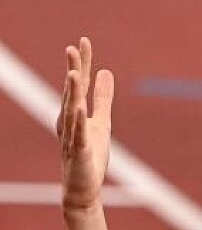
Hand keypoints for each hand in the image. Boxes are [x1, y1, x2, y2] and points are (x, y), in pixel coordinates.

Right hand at [56, 37, 113, 210]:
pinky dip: (78, 123)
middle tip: (71, 48)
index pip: (78, 84)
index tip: (84, 41)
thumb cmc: (90, 154)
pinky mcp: (79, 153)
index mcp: (74, 113)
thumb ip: (102, 97)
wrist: (82, 188)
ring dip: (72, 93)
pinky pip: (78, 136)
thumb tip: (105, 71)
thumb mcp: (101, 121)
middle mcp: (69, 121)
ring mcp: (72, 137)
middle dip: (72, 71)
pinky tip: (80, 109)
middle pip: (71, 93)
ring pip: (70, 112)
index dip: (81, 63)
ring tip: (74, 73)